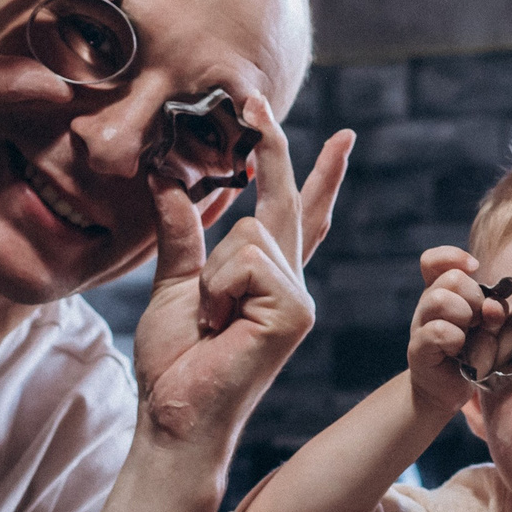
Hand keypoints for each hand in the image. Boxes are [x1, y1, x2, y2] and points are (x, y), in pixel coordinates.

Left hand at [133, 100, 352, 449]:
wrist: (176, 415)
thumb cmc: (175, 364)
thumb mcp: (173, 287)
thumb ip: (180, 236)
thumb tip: (168, 181)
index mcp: (266, 279)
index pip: (299, 216)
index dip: (320, 175)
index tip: (343, 138)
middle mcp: (291, 284)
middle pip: (284, 201)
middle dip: (271, 148)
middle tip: (252, 96)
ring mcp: (298, 298)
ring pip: (248, 233)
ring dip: (211, 273)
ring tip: (208, 318)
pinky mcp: (294, 311)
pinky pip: (248, 259)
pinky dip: (218, 287)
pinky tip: (219, 323)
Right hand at [405, 246, 503, 413]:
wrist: (446, 389)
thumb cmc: (470, 353)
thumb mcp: (487, 328)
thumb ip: (494, 313)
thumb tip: (493, 308)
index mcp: (441, 292)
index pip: (433, 261)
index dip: (453, 257)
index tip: (475, 269)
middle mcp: (427, 304)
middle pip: (450, 279)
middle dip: (475, 297)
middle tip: (479, 321)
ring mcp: (419, 326)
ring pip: (439, 299)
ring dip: (464, 316)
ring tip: (468, 335)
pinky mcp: (418, 349)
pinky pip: (437, 331)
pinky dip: (456, 339)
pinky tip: (459, 351)